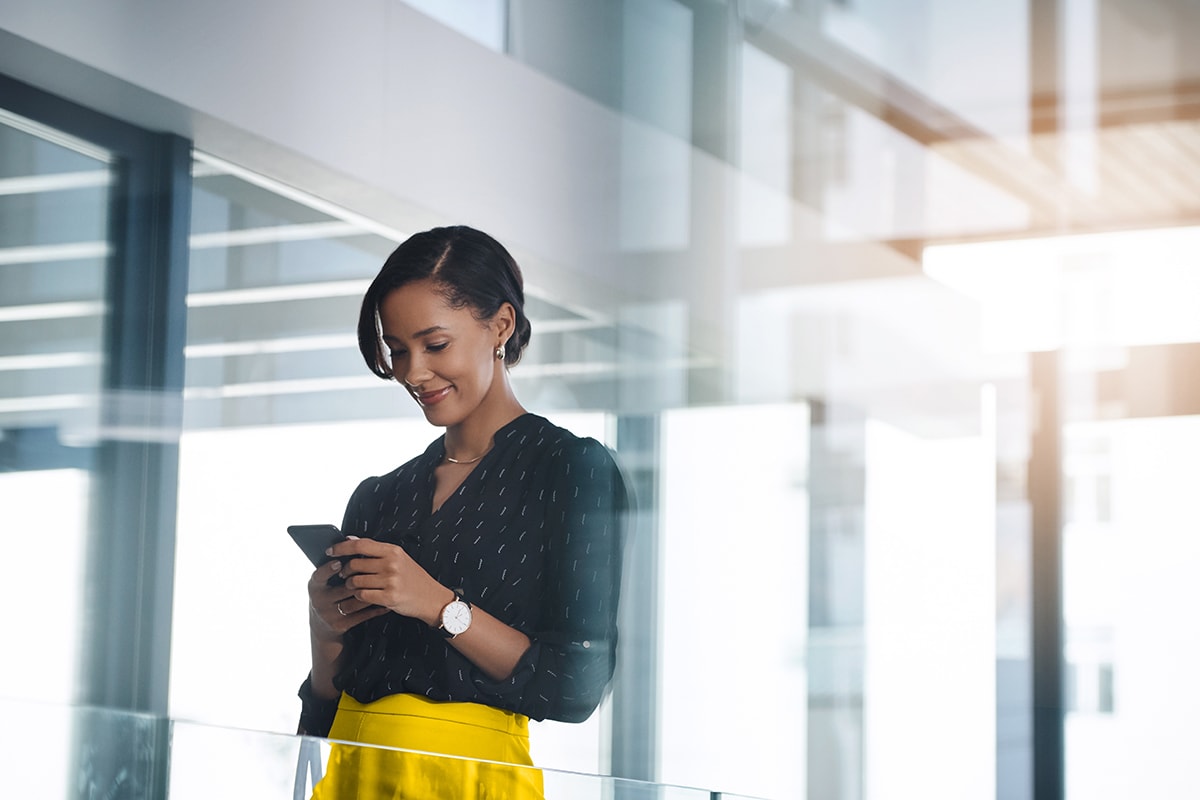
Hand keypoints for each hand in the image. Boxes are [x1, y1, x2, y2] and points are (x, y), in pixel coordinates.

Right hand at [307, 558, 387, 639]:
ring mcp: (330, 614)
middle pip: (344, 588)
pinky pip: (362, 615)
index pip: (319, 576)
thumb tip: (350, 540)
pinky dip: (375, 609)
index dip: (328, 569)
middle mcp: (320, 600)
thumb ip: (336, 565)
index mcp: (315, 586)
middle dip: (361, 580)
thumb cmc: (329, 596)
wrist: (323, 625)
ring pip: (355, 601)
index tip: (339, 563)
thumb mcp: (326, 582)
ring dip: (371, 593)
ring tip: (385, 586)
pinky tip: (384, 603)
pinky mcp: (341, 624)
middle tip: (377, 572)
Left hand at [329, 537, 448, 624]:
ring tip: (353, 586)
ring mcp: (390, 581)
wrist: (432, 598)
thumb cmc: (414, 578)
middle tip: (344, 575)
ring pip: (355, 581)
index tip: (330, 551)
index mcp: (393, 551)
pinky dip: (358, 596)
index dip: (342, 547)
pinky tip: (362, 595)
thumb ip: (376, 550)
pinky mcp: (389, 597)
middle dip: (345, 571)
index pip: (360, 545)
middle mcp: (392, 564)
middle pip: (354, 564)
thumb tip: (351, 539)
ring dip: (350, 585)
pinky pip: (362, 595)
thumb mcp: (400, 558)